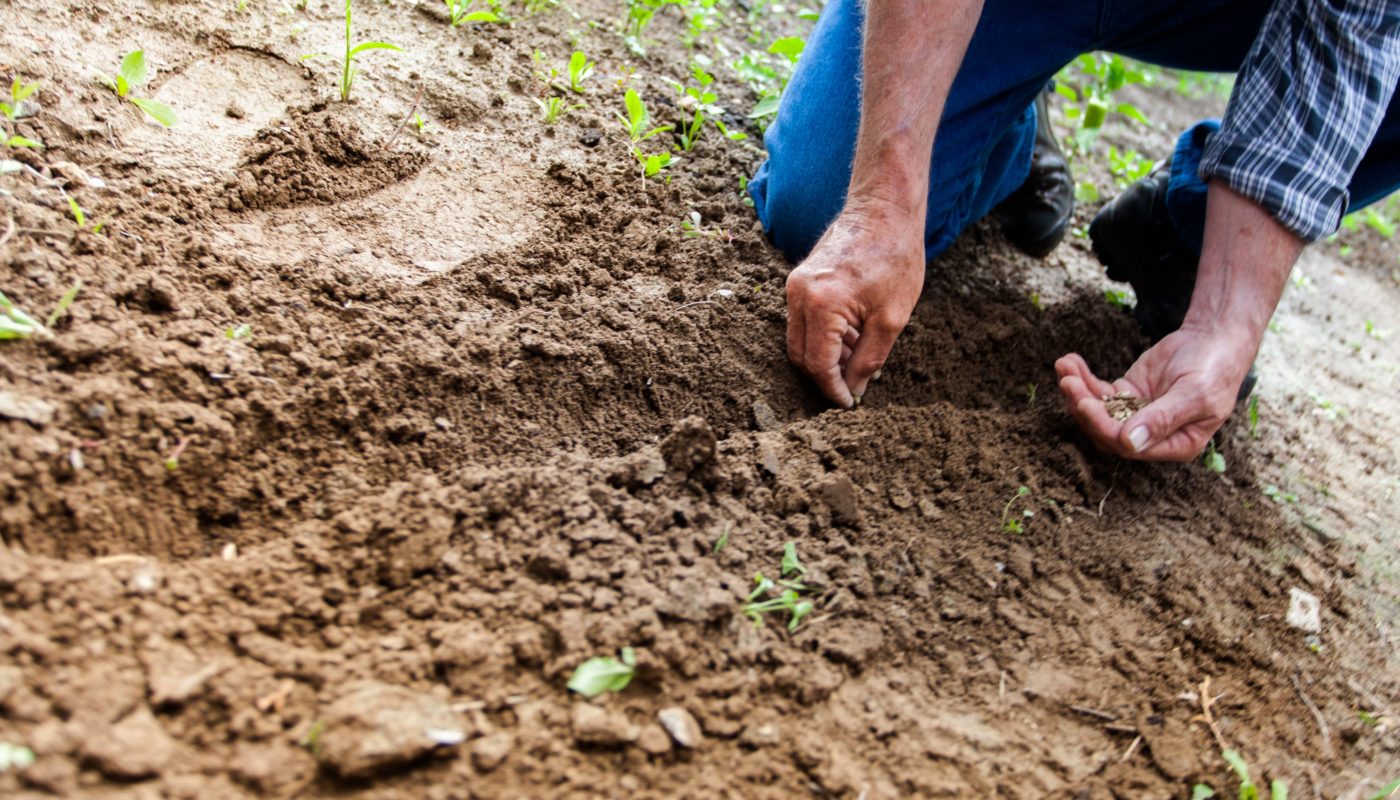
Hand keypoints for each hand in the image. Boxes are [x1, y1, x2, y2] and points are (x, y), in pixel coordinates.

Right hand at [785, 203, 925, 407]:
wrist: (884, 209)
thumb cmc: (895, 257)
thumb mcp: (892, 318)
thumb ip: (869, 359)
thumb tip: (854, 389)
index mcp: (821, 305)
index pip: (818, 365)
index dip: (833, 390)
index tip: (849, 403)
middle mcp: (799, 295)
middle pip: (800, 355)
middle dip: (825, 376)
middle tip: (853, 387)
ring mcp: (795, 285)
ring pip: (799, 340)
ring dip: (825, 356)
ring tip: (859, 358)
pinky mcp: (799, 280)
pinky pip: (803, 321)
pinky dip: (823, 336)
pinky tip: (852, 337)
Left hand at [1055, 322, 1258, 460]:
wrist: (1215, 339)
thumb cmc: (1214, 369)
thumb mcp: (1195, 395)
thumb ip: (1163, 419)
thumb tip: (1130, 443)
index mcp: (1175, 445)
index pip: (1129, 446)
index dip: (1104, 427)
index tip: (1086, 404)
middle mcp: (1152, 435)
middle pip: (1106, 431)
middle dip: (1083, 407)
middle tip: (1068, 382)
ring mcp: (1136, 414)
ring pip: (1098, 411)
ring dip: (1077, 391)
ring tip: (1064, 366)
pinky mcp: (1127, 394)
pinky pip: (1099, 391)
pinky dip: (1082, 378)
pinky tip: (1069, 361)